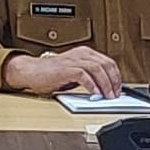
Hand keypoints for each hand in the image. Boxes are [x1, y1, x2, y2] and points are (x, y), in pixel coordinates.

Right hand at [8, 46, 124, 99]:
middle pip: (106, 65)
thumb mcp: (75, 72)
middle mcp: (81, 54)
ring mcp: (73, 60)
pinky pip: (84, 76)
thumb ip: (89, 77)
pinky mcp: (66, 68)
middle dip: (114, 81)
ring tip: (107, 96)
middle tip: (115, 95)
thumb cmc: (51, 74)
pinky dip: (92, 85)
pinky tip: (95, 94)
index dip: (116, 76)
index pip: (108, 62)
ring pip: (97, 69)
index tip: (119, 89)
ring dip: (105, 84)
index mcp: (85, 53)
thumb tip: (105, 89)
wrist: (31, 71)